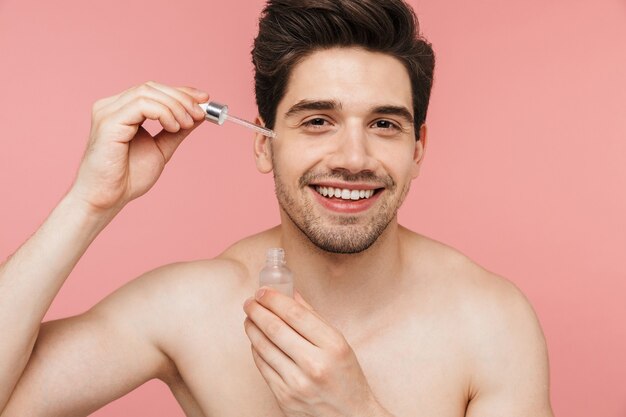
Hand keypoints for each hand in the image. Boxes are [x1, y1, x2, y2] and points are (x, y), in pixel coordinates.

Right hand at [69, 81, 208, 213]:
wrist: (107, 199)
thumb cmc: (127, 177)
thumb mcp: (160, 148)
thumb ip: (176, 131)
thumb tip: (199, 115)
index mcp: (121, 110)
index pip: (153, 90)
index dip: (180, 92)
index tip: (204, 100)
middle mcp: (111, 106)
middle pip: (151, 87)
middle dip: (181, 97)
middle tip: (200, 113)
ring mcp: (107, 112)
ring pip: (147, 92)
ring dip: (175, 106)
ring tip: (186, 125)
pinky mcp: (108, 122)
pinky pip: (141, 105)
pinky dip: (163, 112)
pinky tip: (173, 127)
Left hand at [243, 287, 383, 416]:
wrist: (351, 416)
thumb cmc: (347, 377)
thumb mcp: (339, 344)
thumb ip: (314, 318)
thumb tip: (290, 295)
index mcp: (332, 346)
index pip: (295, 314)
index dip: (275, 299)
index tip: (263, 291)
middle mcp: (315, 365)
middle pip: (275, 329)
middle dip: (257, 311)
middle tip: (250, 302)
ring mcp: (297, 384)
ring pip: (264, 348)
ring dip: (252, 328)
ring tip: (249, 318)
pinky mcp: (284, 398)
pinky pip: (263, 367)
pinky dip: (256, 350)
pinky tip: (256, 340)